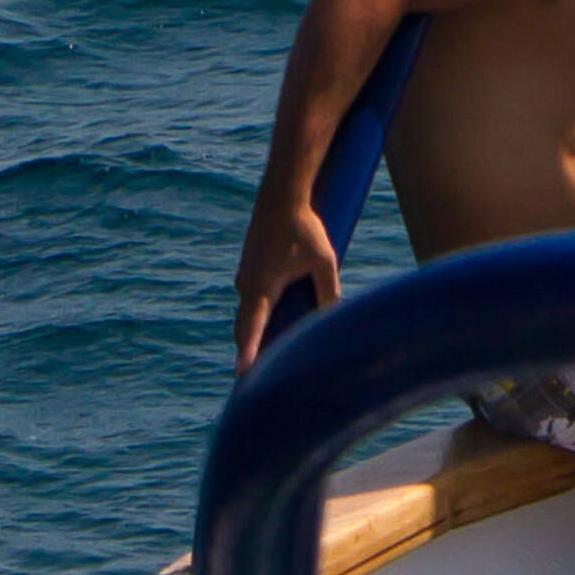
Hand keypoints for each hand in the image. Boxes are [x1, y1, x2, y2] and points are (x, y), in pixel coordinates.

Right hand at [234, 191, 340, 361]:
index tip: (241, 375)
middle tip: (252, 379)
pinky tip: (267, 322)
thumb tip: (333, 318)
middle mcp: (246, 285)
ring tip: (261, 357)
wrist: (282, 195)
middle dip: (248, 352)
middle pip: (243, 328)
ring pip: (246, 312)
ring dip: (252, 333)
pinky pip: (249, 298)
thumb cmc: (305, 228)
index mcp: (262, 287)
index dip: (247, 354)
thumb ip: (329, 291)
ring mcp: (244, 275)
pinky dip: (255, 314)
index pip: (252, 329)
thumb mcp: (324, 261)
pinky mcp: (248, 266)